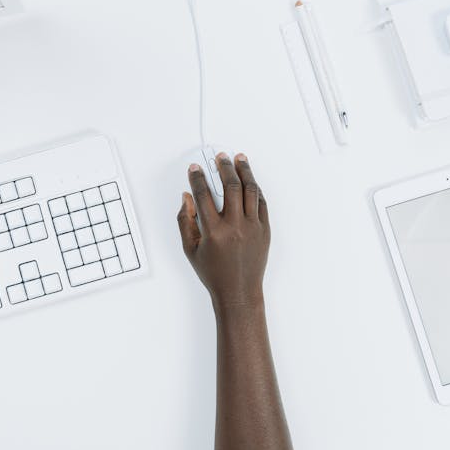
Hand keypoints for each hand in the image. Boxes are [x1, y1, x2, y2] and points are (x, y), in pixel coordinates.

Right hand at [177, 152, 269, 310]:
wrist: (238, 291)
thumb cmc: (214, 273)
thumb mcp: (190, 249)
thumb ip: (185, 221)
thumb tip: (187, 197)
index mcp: (214, 232)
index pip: (204, 195)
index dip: (198, 178)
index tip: (195, 168)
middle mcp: (235, 227)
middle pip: (230, 186)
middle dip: (224, 167)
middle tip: (220, 157)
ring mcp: (253, 227)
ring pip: (250, 190)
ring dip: (244, 171)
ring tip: (239, 159)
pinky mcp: (265, 230)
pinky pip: (261, 203)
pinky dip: (255, 189)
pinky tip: (250, 181)